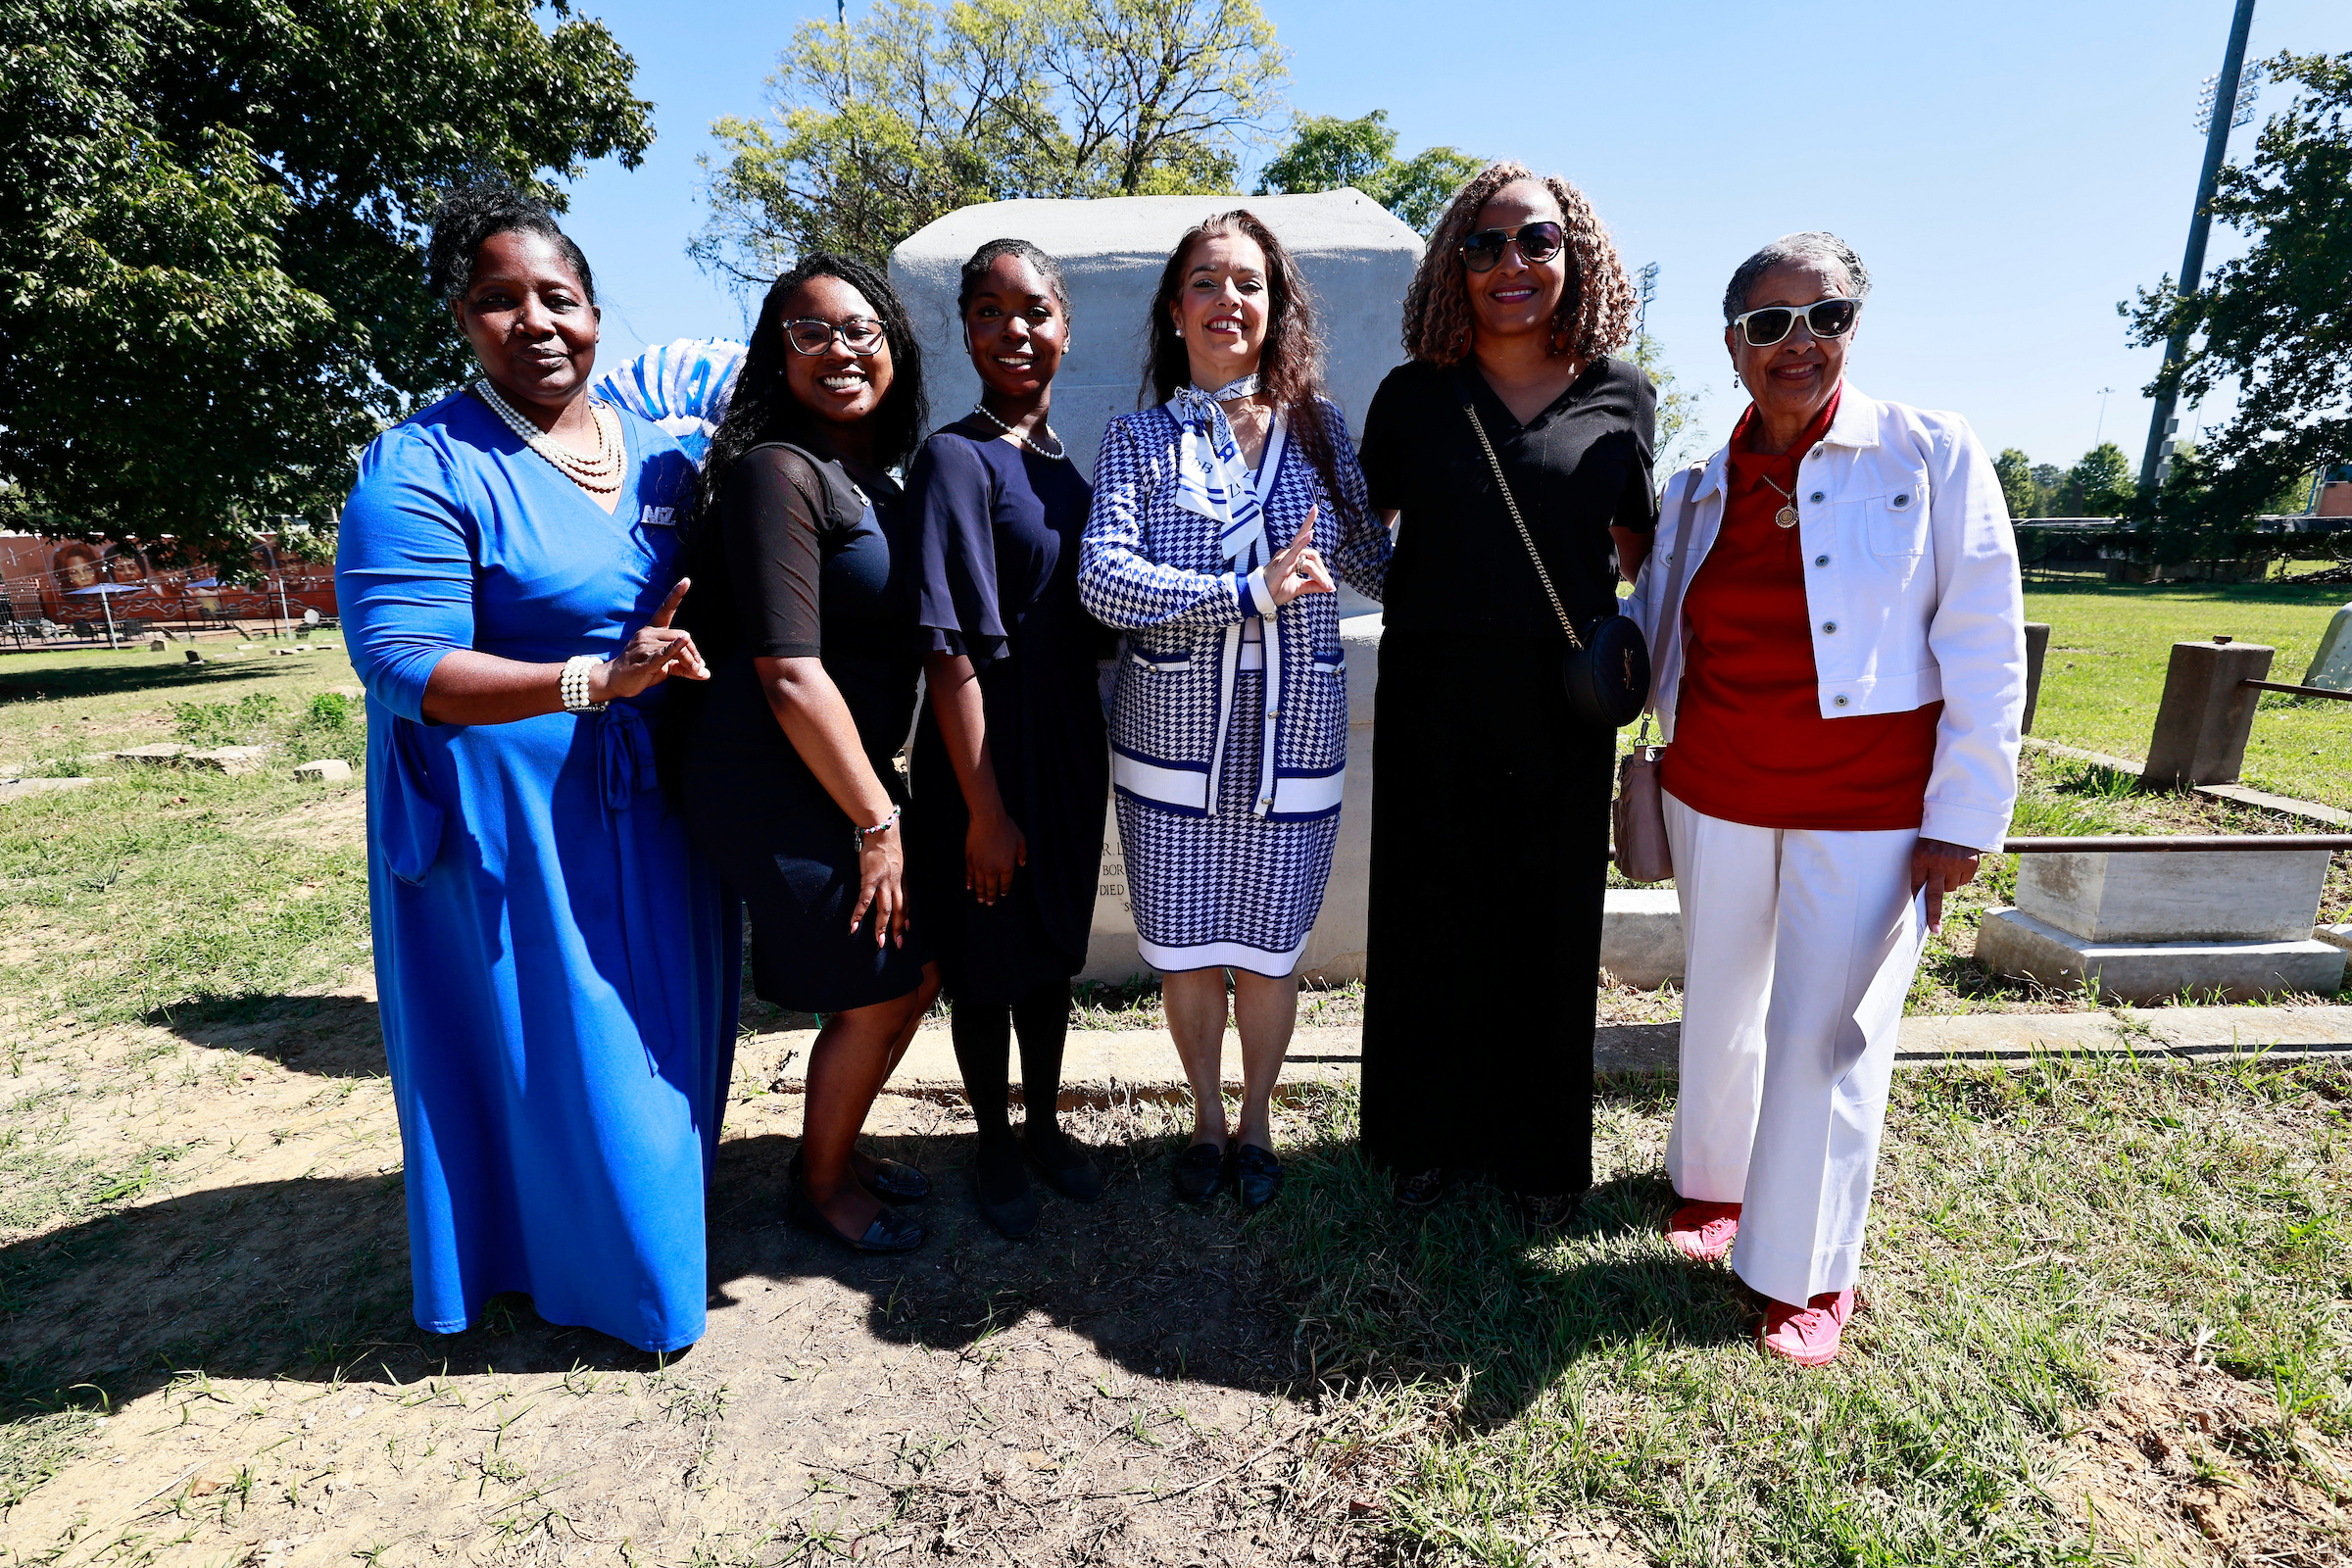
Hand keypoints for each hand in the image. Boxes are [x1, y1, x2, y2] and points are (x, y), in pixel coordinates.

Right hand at [592, 579, 707, 701]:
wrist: (614, 681)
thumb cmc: (641, 670)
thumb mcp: (664, 666)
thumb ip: (684, 666)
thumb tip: (706, 673)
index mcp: (653, 630)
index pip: (666, 609)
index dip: (676, 594)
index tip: (687, 580)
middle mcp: (647, 634)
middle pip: (681, 636)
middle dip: (693, 653)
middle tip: (697, 669)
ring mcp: (644, 647)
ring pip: (677, 648)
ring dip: (689, 662)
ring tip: (694, 673)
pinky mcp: (644, 662)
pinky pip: (663, 653)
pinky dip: (675, 648)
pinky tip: (684, 640)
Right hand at [852, 820, 909, 948]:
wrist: (882, 830)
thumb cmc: (887, 843)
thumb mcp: (896, 860)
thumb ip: (895, 871)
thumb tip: (890, 876)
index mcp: (902, 879)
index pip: (905, 902)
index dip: (906, 917)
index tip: (906, 929)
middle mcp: (895, 884)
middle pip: (899, 910)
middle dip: (898, 928)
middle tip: (897, 944)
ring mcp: (883, 883)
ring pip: (885, 910)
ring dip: (881, 927)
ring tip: (879, 942)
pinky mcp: (870, 879)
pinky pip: (864, 901)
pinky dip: (859, 914)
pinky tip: (854, 925)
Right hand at [966, 809, 1026, 905]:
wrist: (987, 820)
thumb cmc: (1006, 828)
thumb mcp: (1020, 840)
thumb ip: (1022, 853)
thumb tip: (1022, 864)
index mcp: (1007, 866)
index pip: (1006, 883)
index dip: (1004, 890)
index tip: (1002, 894)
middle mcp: (993, 869)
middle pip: (992, 887)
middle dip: (991, 896)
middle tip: (990, 903)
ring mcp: (980, 866)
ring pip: (980, 884)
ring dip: (980, 893)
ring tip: (980, 900)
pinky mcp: (970, 861)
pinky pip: (969, 875)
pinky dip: (969, 882)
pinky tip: (969, 887)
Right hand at [1263, 509, 1333, 607]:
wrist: (1261, 598)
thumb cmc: (1276, 590)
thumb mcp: (1299, 587)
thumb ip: (1313, 585)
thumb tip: (1329, 587)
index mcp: (1292, 556)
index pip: (1309, 550)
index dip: (1320, 559)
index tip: (1329, 584)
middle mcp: (1288, 553)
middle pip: (1312, 555)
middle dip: (1323, 571)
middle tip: (1329, 585)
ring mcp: (1284, 557)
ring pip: (1308, 560)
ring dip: (1320, 574)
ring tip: (1327, 585)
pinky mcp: (1281, 564)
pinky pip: (1293, 553)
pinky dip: (1302, 543)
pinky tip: (1310, 534)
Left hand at [1911, 837, 1981, 933]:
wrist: (1957, 820)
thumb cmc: (1934, 840)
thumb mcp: (1920, 852)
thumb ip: (1921, 873)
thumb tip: (1921, 898)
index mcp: (1921, 858)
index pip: (1918, 887)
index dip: (1921, 906)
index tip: (1926, 925)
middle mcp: (1938, 863)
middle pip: (1935, 895)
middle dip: (1933, 915)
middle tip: (1934, 930)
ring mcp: (1956, 864)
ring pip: (1950, 888)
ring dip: (1948, 883)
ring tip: (1946, 866)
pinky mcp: (1970, 864)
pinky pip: (1963, 881)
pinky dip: (1960, 877)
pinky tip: (1957, 864)